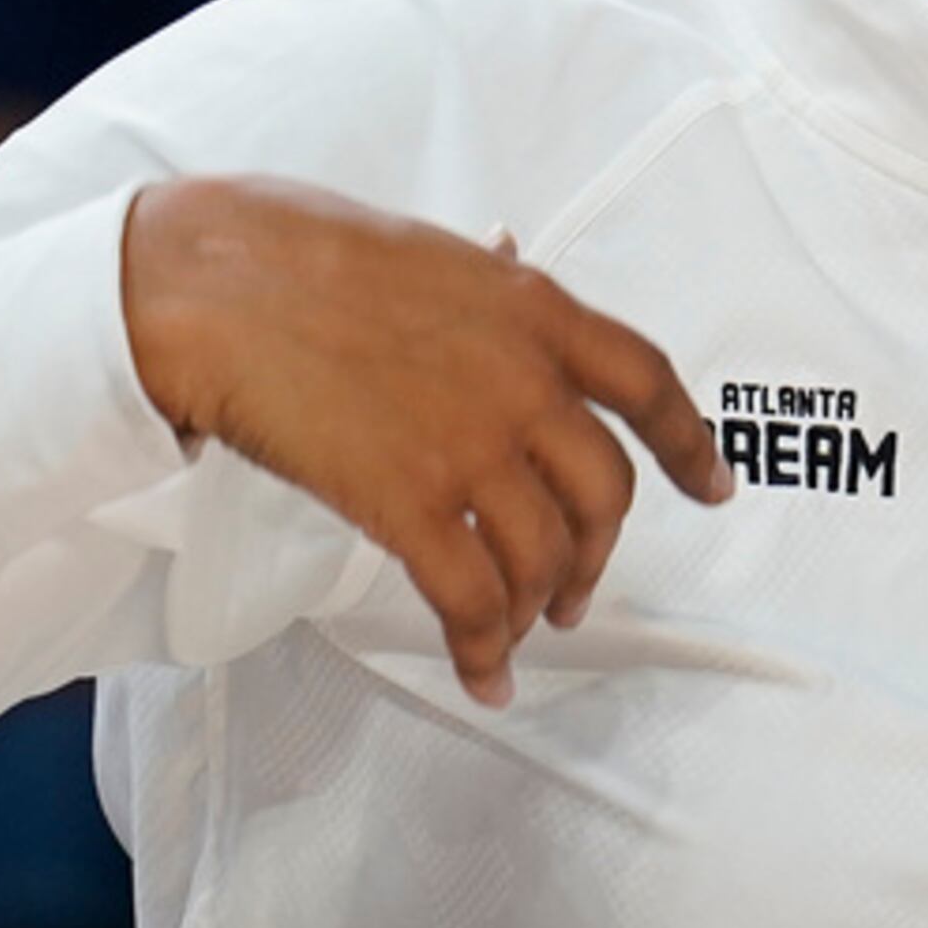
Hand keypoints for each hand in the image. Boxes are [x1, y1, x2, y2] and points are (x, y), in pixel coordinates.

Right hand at [120, 175, 730, 705]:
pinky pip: (473, 598)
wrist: (213, 284)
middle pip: (605, 491)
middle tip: (579, 591)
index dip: (691, 446)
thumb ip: (487, 288)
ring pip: (545, 554)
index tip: (714, 490)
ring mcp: (471, 444)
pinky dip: (485, 648)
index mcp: (536, 310)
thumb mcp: (429, 253)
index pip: (649, 384)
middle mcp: (525, 379)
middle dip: (599, 554)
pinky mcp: (409, 502)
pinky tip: (483, 674)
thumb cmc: (299, 254)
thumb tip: (513, 267)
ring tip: (522, 630)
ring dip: (541, 605)